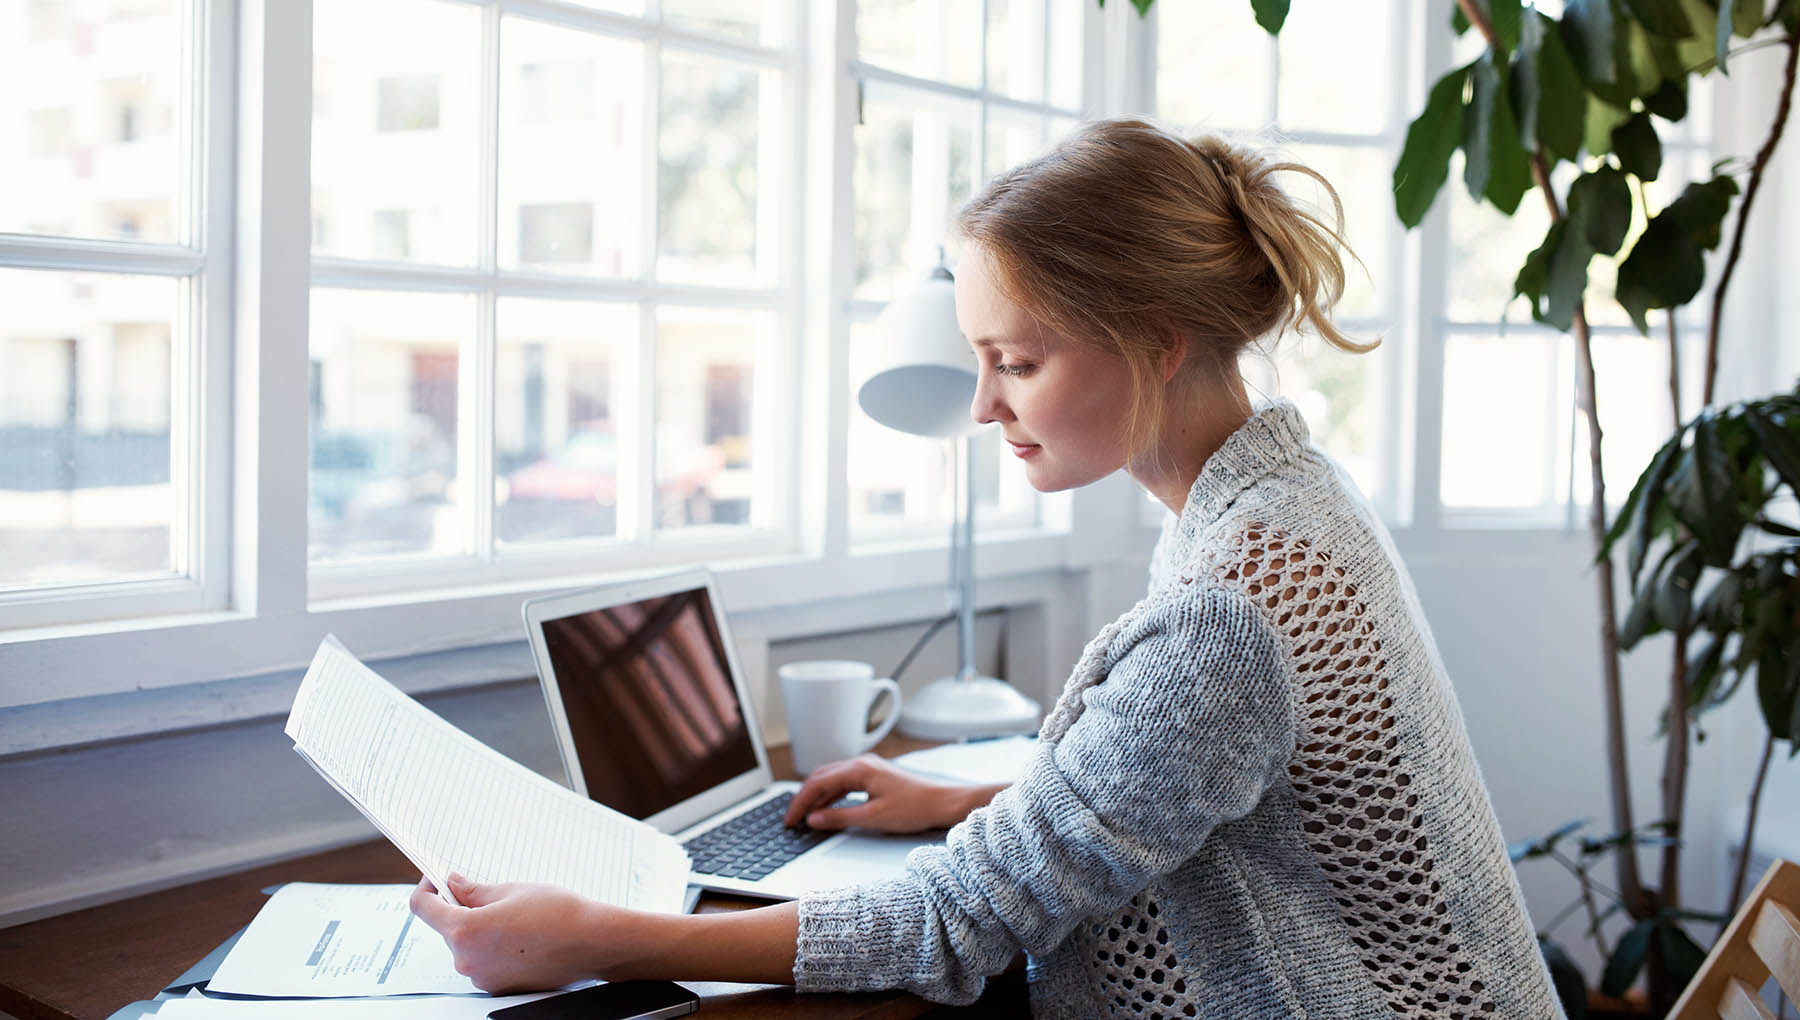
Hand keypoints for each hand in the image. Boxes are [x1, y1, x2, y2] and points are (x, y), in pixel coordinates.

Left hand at [408, 874, 632, 993]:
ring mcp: (482, 978)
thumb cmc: (559, 914)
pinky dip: (492, 947)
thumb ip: (474, 890)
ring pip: (465, 946)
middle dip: (460, 909)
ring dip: (478, 929)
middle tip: (490, 894)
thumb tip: (452, 885)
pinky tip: (520, 937)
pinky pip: (483, 962)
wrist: (594, 943)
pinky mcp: (497, 987)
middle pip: (446, 928)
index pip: (422, 908)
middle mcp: (467, 961)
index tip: (437, 880)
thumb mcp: (512, 890)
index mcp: (465, 931)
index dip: (426, 888)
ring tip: (514, 917)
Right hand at [783, 753, 989, 833]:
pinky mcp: (875, 777)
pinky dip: (831, 796)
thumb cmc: (915, 808)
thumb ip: (839, 817)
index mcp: (859, 769)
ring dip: (817, 798)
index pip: (817, 782)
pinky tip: (827, 810)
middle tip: (792, 819)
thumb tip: (814, 819)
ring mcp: (869, 769)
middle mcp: (862, 764)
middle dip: (804, 798)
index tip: (790, 819)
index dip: (800, 802)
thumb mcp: (873, 817)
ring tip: (806, 817)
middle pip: (821, 777)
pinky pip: (845, 784)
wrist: (943, 803)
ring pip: (832, 780)